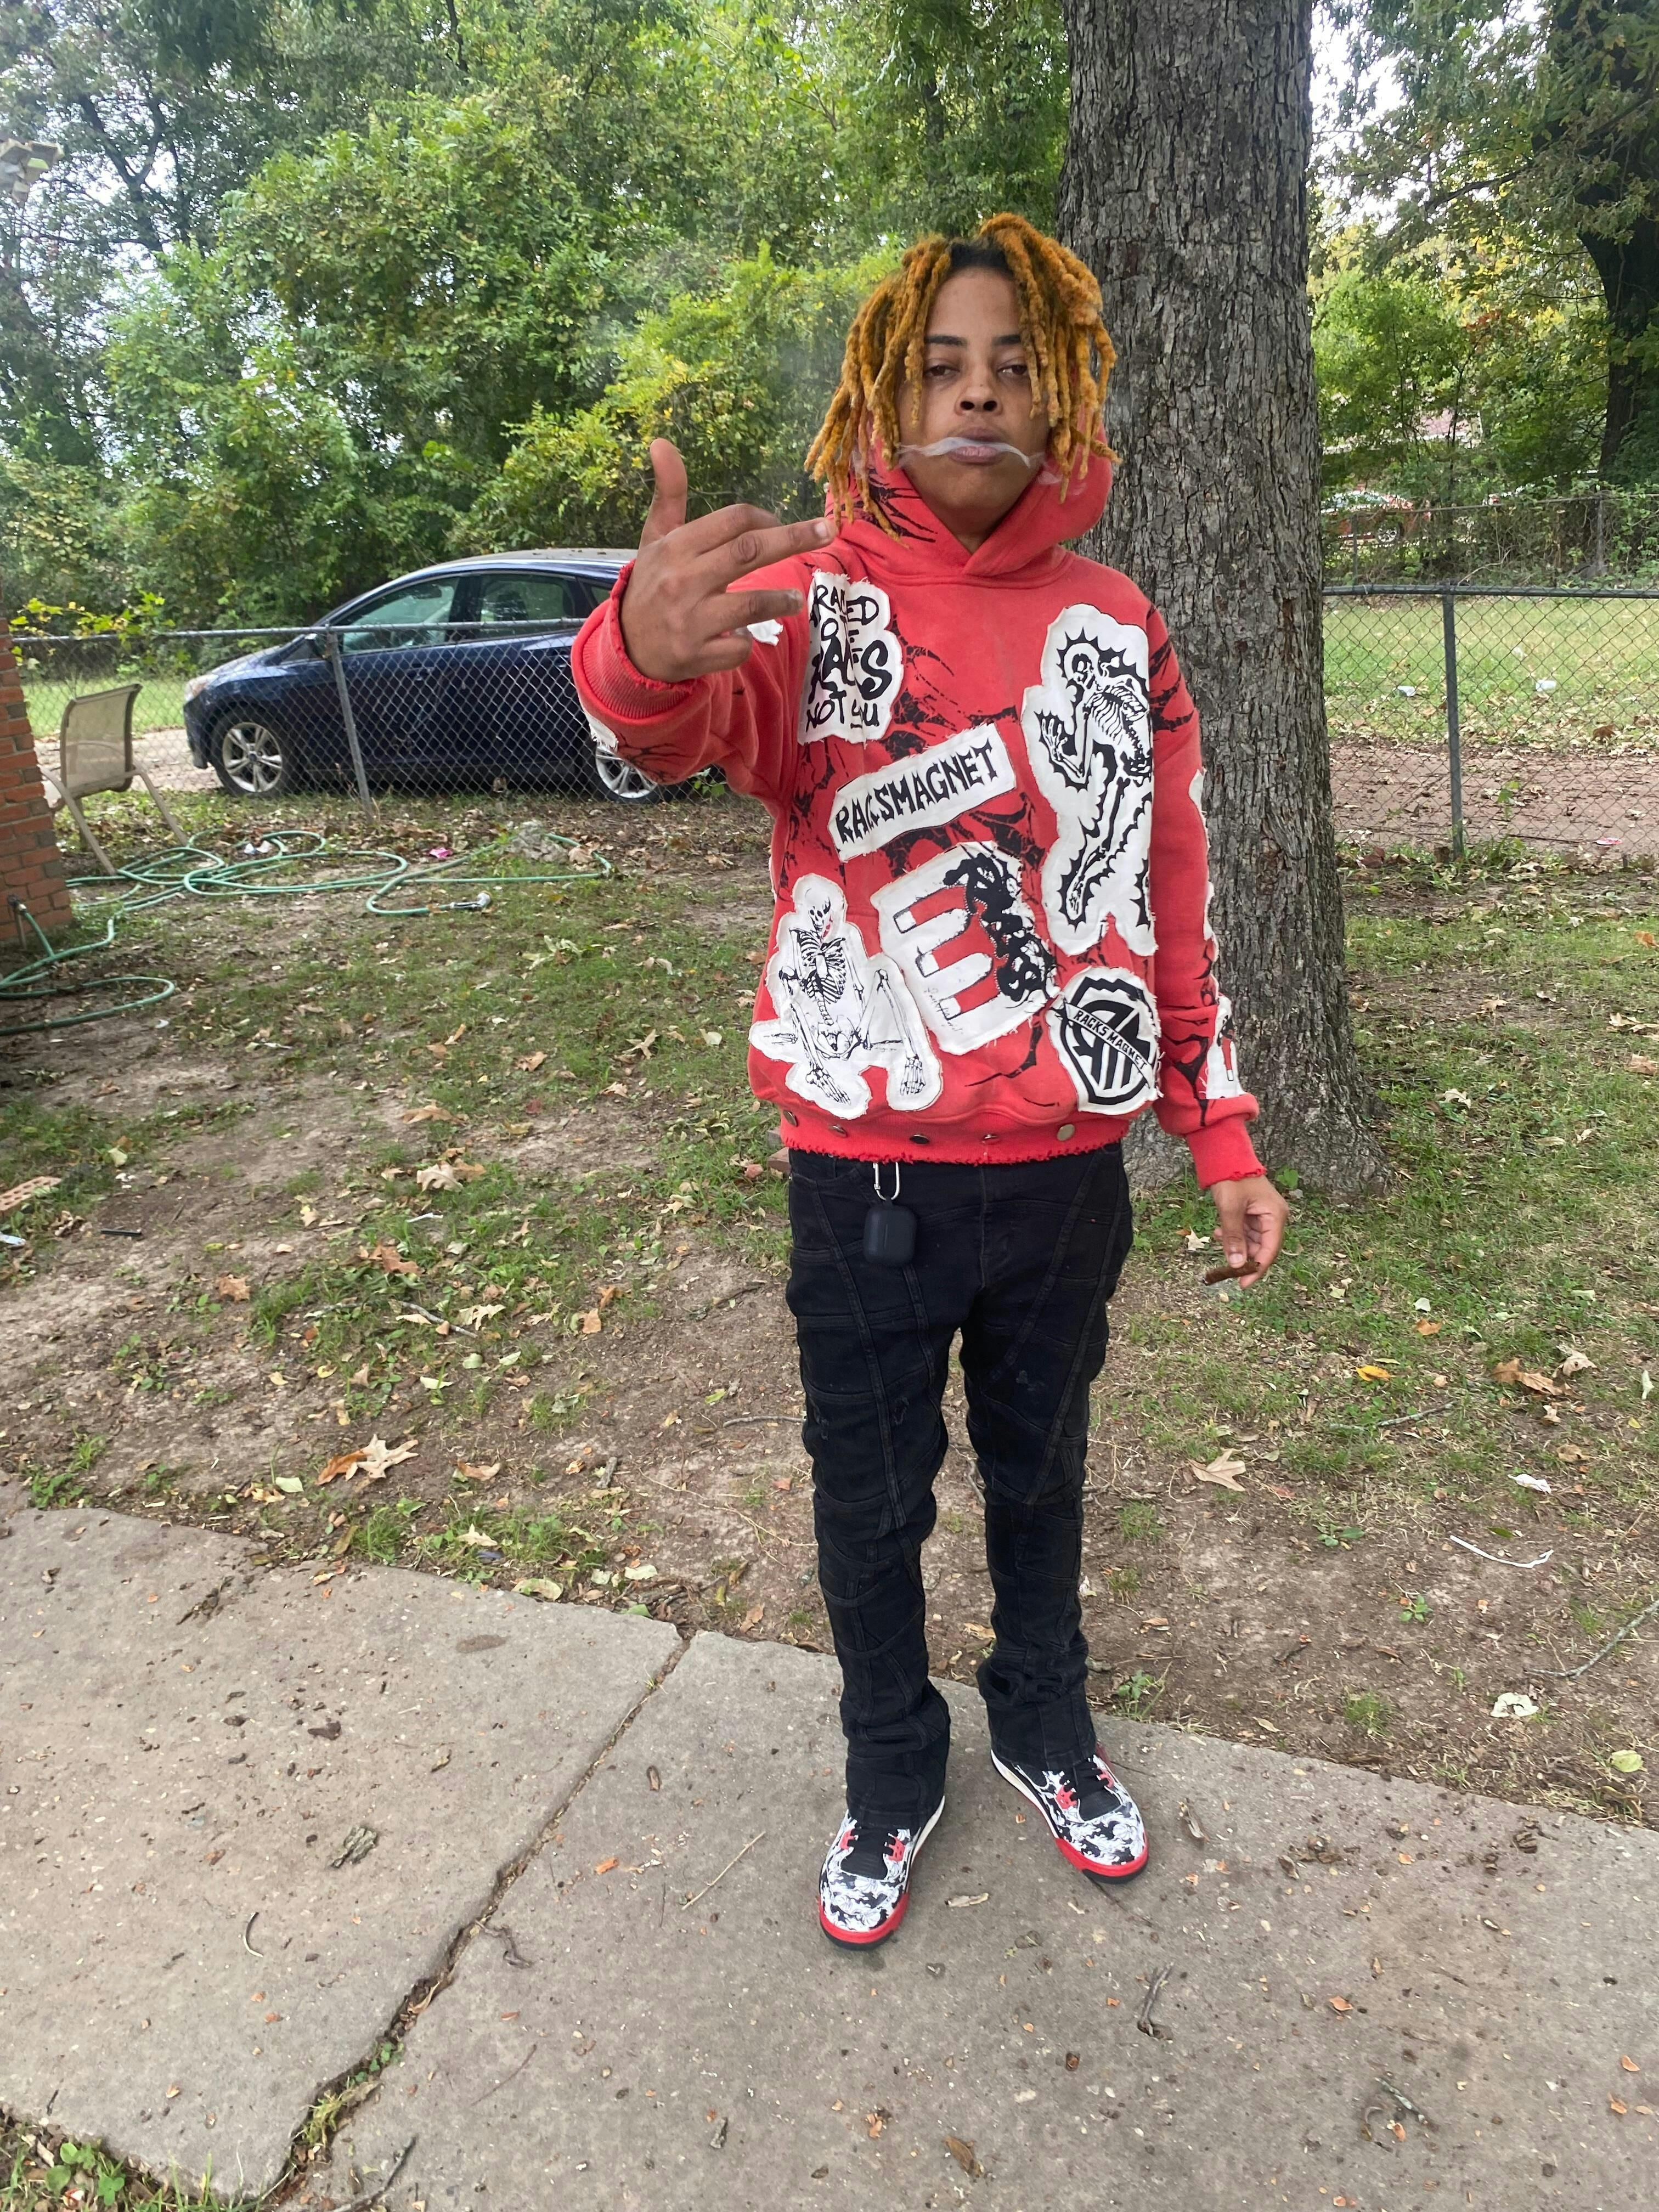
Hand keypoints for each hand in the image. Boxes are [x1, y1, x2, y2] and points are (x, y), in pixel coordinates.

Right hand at [617, 438, 836, 681]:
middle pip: (750, 551)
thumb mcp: (655, 536)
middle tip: (828, 531)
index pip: (733, 520)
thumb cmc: (652, 583)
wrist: (627, 646)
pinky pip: (737, 648)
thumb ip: (668, 492)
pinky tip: (742, 637)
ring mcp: (689, 620)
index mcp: (677, 546)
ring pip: (752, 603)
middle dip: (794, 538)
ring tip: (795, 598)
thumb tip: (661, 442)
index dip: (766, 518)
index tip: (780, 525)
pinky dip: (746, 643)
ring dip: (781, 599)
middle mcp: (683, 580)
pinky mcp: (695, 656)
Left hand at [1209, 1174, 1287, 1288]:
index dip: (1257, 1269)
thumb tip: (1237, 1265)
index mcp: (1275, 1216)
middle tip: (1226, 1270)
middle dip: (1244, 1259)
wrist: (1224, 1156)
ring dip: (1236, 1246)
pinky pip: (1245, 1232)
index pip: (1270, 1251)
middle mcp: (1273, 1217)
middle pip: (1262, 1248)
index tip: (1243, 1284)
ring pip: (1252, 1241)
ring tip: (1219, 1240)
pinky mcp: (1252, 1213)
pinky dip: (1233, 1236)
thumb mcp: (1230, 1209)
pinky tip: (1219, 1233)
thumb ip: (1234, 1238)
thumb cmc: (1231, 1178)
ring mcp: (1263, 1215)